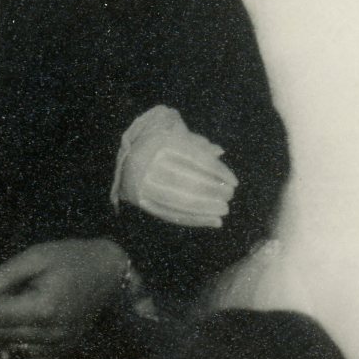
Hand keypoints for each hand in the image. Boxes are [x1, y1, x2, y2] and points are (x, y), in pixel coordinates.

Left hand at [0, 238, 128, 358]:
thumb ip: (4, 276)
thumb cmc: (69, 259)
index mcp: (44, 307)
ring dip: (6, 332)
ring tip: (12, 309)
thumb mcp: (35, 256)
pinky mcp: (64, 351)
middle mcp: (52, 332)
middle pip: (4, 335)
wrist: (106, 273)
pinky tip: (22, 327)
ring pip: (14, 348)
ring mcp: (60, 345)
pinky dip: (19, 347)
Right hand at [113, 105, 235, 227]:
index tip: (234, 181)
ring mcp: (144, 185)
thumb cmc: (156, 147)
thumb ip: (196, 143)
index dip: (217, 171)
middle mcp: (149, 164)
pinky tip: (214, 222)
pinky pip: (172, 215)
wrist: (124, 162)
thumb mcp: (173, 137)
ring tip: (224, 210)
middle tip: (229, 195)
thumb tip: (219, 152)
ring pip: (179, 200)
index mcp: (159, 143)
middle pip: (187, 180)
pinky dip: (195, 220)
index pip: (195, 158)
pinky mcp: (142, 202)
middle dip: (213, 190)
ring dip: (206, 207)